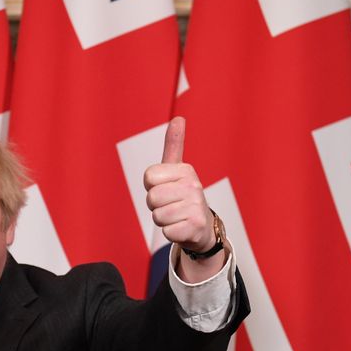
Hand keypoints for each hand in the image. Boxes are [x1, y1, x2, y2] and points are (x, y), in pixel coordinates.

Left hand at [143, 117, 214, 254]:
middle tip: (171, 205)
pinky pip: (165, 231)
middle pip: (151, 198)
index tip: (166, 187)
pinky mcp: (194, 227)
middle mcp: (194, 186)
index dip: (152, 186)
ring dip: (162, 219)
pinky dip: (170, 233)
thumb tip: (178, 118)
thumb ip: (173, 146)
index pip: (148, 177)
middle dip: (156, 205)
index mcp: (186, 170)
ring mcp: (196, 207)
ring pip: (157, 216)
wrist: (201, 226)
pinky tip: (181, 227)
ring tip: (176, 216)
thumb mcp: (177, 170)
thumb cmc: (182, 196)